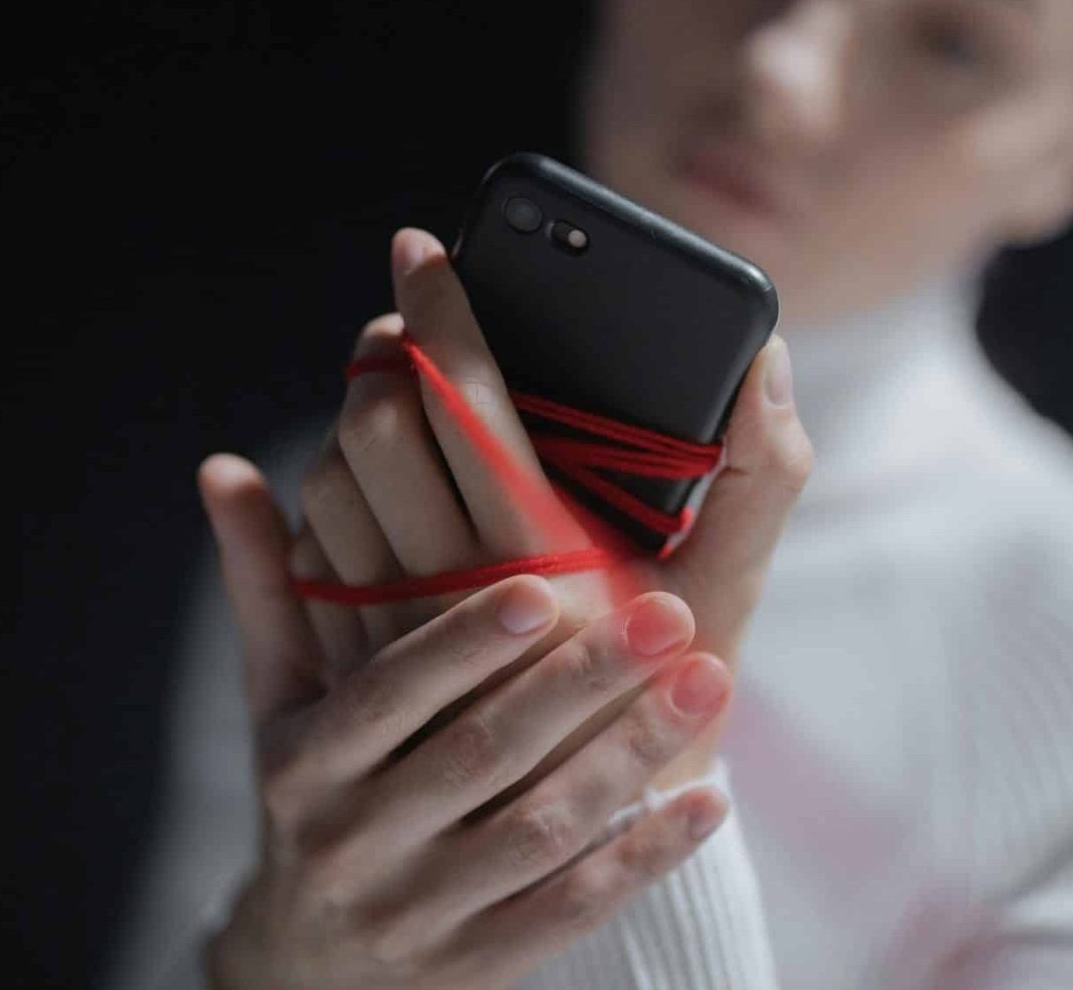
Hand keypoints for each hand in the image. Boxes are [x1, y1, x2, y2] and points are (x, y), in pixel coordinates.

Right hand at [196, 467, 733, 988]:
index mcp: (305, 764)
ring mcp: (419, 912)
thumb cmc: (306, 794)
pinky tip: (709, 797)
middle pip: (480, 754)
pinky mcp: (480, 965)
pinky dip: (643, 855)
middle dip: (579, 682)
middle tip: (667, 614)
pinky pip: (572, 911)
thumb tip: (221, 468)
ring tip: (707, 679)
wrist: (305, 969)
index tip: (546, 583)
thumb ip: (267, 586)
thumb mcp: (278, 699)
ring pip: (538, 831)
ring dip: (629, 755)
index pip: (387, 695)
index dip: (463, 641)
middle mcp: (356, 842)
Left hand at [292, 226, 812, 790]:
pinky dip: (330, 495)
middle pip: (377, 428)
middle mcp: (451, 593)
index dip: (440, 309)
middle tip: (410, 325)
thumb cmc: (660, 692)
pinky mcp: (355, 663)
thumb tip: (764, 357)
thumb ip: (758, 473)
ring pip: (328, 483)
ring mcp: (391, 633)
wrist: (584, 823)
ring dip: (354, 420)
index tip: (420, 249)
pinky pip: (308, 550)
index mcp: (543, 559)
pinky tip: (375, 487)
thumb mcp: (725, 589)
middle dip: (385, 352)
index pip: (464, 400)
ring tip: (399, 400)